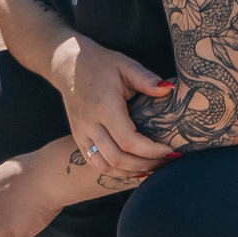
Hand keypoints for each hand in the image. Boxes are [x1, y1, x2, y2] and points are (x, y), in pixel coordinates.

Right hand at [48, 35, 175, 171]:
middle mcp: (89, 124)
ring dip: (131, 171)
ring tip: (153, 166)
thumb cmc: (101, 64)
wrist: (67, 66)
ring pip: (106, 166)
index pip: (128, 140)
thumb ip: (147, 79)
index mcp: (104, 106)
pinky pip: (97, 163)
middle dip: (146, 164)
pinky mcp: (78, 138)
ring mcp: (81, 133)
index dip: (151, 150)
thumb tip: (169, 89)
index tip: (170, 150)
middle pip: (118, 158)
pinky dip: (116, 170)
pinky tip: (134, 168)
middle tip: (167, 160)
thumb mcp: (125, 65)